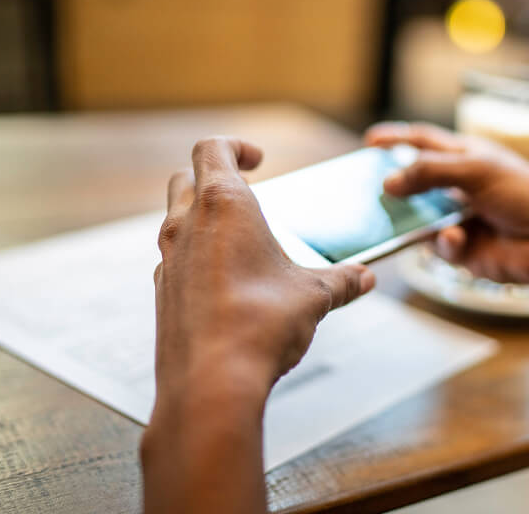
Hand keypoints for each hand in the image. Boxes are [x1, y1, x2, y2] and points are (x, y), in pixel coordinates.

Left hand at [151, 137, 374, 408]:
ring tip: (243, 239)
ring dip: (204, 218)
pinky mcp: (164, 294)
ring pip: (176, 220)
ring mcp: (169, 260)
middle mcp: (187, 225)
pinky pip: (177, 260)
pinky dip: (199, 257)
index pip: (212, 148)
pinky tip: (229, 283)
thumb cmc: (260, 324)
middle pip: (185, 178)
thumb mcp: (314, 295)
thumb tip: (364, 278)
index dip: (236, 146)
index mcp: (224, 205)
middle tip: (247, 191)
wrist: (212, 382)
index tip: (257, 158)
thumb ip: (342, 280)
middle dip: (214, 177)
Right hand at [366, 123, 528, 328]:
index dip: (398, 139)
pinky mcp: (464, 250)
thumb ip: (429, 171)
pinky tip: (458, 239)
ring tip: (399, 217)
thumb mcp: (477, 169)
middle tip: (368, 189)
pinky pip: (438, 246)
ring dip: (413, 219)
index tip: (370, 141)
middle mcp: (461, 187)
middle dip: (394, 187)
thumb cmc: (526, 194)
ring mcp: (461, 219)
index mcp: (468, 157)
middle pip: (416, 183)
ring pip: (419, 219)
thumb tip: (388, 183)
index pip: (426, 142)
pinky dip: (445, 242)